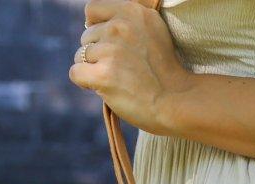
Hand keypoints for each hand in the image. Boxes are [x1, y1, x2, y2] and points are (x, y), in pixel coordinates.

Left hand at [69, 0, 190, 134]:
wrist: (178, 101)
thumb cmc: (166, 74)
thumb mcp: (154, 33)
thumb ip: (128, 24)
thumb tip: (92, 24)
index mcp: (133, 11)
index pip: (92, 9)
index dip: (95, 28)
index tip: (106, 44)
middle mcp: (120, 26)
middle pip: (86, 36)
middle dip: (97, 53)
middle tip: (121, 70)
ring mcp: (111, 50)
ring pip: (80, 55)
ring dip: (93, 70)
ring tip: (118, 81)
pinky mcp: (104, 74)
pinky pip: (76, 73)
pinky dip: (86, 82)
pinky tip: (104, 88)